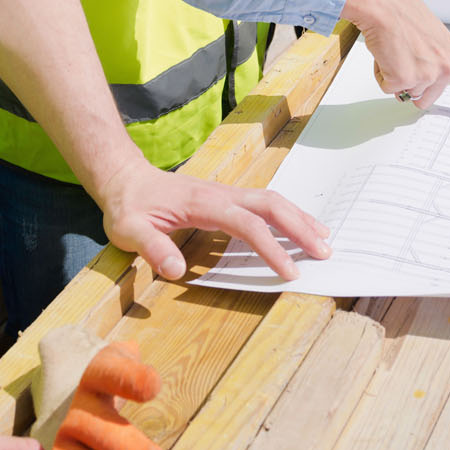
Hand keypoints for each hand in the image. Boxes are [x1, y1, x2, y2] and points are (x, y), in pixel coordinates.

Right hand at [43, 338, 181, 449]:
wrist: (76, 449)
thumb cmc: (115, 423)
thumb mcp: (117, 389)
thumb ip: (124, 371)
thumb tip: (131, 349)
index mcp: (94, 387)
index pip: (104, 372)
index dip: (126, 378)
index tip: (153, 385)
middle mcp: (74, 420)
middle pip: (101, 433)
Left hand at [95, 158, 332, 280]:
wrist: (124, 177)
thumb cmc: (128, 206)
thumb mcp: (129, 230)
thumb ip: (152, 248)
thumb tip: (176, 271)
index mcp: (205, 204)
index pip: (247, 225)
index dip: (270, 248)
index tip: (289, 272)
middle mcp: (222, 194)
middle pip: (271, 206)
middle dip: (300, 228)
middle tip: (325, 253)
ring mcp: (226, 193)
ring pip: (272, 201)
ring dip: (299, 218)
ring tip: (324, 239)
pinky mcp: (225, 198)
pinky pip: (263, 203)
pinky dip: (286, 214)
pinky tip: (296, 226)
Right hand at [342, 0, 449, 138]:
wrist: (383, 4)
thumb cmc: (405, 16)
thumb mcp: (435, 41)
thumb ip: (440, 63)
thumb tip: (427, 81)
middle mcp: (448, 70)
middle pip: (427, 100)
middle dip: (412, 83)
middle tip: (406, 56)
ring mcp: (428, 76)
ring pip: (407, 94)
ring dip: (396, 76)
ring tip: (396, 51)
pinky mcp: (405, 79)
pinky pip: (388, 88)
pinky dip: (382, 73)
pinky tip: (386, 53)